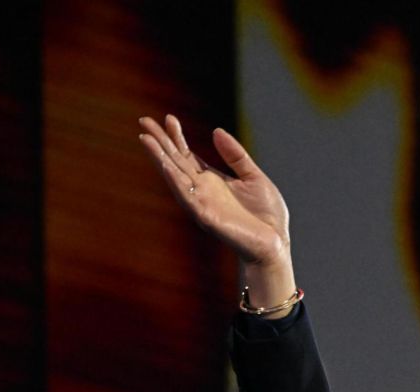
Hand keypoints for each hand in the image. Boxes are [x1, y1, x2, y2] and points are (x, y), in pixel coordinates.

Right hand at [137, 114, 291, 267]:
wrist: (275, 246)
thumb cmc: (266, 216)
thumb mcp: (254, 177)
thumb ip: (236, 156)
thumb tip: (216, 130)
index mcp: (212, 181)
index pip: (188, 155)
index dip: (177, 137)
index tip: (169, 117)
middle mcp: (202, 191)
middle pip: (176, 162)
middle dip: (160, 142)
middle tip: (144, 121)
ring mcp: (202, 204)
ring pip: (175, 177)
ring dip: (159, 158)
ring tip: (146, 139)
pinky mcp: (206, 217)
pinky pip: (187, 197)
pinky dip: (175, 181)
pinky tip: (165, 166)